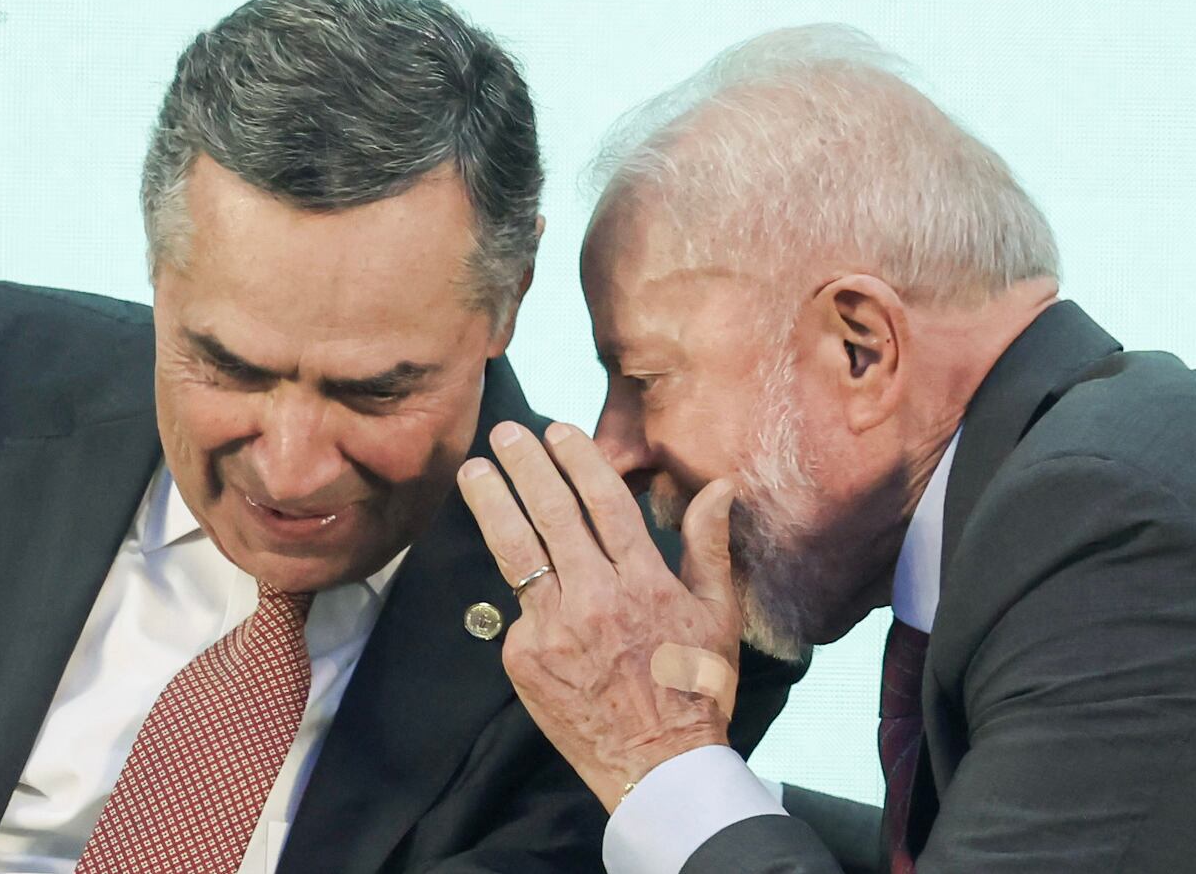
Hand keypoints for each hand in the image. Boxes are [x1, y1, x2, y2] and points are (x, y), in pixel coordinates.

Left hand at [458, 420, 741, 809]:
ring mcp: (553, 629)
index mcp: (643, 582)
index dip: (579, 461)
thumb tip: (720, 486)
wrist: (657, 766)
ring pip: (517, 553)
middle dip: (527, 467)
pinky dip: (518, 587)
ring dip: (493, 504)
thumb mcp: (718, 615)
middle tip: (507, 432)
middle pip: (552, 516)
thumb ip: (709, 546)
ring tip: (475, 469)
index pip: (604, 503)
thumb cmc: (695, 689)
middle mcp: (594, 598)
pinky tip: (513, 568)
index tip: (558, 430)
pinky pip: (518, 610)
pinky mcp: (524, 658)